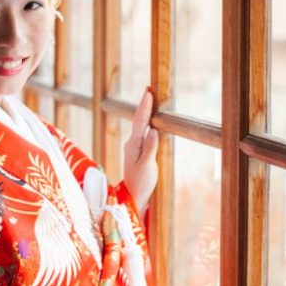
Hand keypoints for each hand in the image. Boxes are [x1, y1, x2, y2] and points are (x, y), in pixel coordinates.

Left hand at [123, 88, 158, 216]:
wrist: (133, 196)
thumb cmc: (141, 183)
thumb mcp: (147, 166)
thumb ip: (150, 148)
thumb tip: (153, 130)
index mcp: (134, 145)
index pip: (140, 121)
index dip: (145, 106)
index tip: (148, 92)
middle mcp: (132, 143)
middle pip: (139, 120)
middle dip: (144, 104)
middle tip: (149, 88)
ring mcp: (133, 147)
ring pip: (140, 125)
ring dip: (145, 112)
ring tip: (149, 98)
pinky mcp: (137, 151)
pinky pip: (142, 132)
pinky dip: (146, 122)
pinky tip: (149, 119)